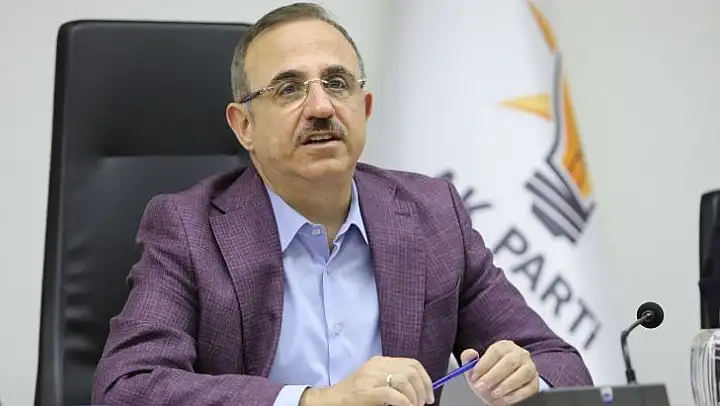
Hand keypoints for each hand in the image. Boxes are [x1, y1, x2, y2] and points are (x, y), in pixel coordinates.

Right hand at [301, 356, 434, 405]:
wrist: (331, 400)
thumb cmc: (354, 395)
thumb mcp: (375, 381)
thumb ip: (393, 380)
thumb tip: (419, 390)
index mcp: (381, 362)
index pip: (412, 363)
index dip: (425, 379)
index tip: (429, 393)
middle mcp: (377, 366)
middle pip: (411, 371)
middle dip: (423, 389)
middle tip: (423, 403)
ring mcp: (371, 378)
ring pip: (404, 381)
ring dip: (414, 397)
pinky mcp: (367, 391)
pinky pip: (393, 394)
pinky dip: (404, 402)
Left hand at [461, 341, 538, 404]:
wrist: (500, 390)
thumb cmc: (488, 375)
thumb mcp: (475, 368)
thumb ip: (469, 359)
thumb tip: (470, 353)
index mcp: (504, 346)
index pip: (496, 351)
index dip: (484, 364)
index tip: (474, 375)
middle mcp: (519, 354)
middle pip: (509, 362)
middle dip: (493, 376)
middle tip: (481, 386)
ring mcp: (529, 367)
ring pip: (522, 374)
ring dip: (506, 385)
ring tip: (494, 393)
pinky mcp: (534, 382)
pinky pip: (529, 388)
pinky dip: (516, 395)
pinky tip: (505, 398)